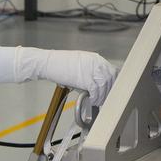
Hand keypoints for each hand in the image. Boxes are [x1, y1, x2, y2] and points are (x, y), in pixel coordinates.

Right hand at [0, 47, 118, 109]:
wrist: (47, 63)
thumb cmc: (60, 64)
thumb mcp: (80, 64)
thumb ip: (90, 72)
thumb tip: (96, 86)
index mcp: (95, 58)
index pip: (111, 71)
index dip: (112, 82)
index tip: (110, 90)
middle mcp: (96, 62)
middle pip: (111, 78)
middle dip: (109, 90)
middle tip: (105, 98)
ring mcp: (91, 69)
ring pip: (105, 85)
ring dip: (103, 95)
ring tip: (98, 102)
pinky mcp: (85, 78)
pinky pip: (95, 90)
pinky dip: (95, 97)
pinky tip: (92, 101)